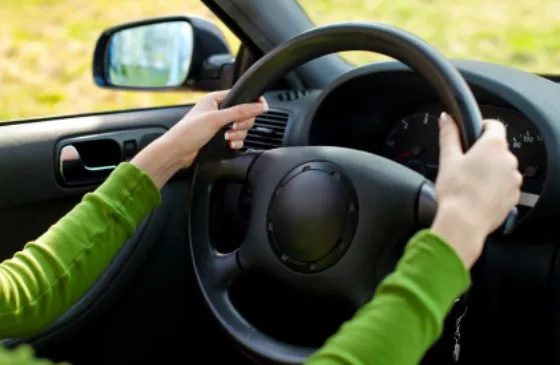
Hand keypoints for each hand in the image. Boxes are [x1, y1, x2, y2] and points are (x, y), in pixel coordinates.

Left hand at [160, 90, 268, 166]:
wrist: (177, 152)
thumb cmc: (188, 132)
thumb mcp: (216, 119)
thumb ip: (239, 111)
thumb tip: (258, 106)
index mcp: (215, 99)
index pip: (240, 96)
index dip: (251, 103)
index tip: (260, 108)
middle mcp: (218, 111)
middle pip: (244, 114)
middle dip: (242, 123)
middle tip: (234, 127)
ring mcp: (220, 125)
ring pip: (241, 128)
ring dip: (238, 135)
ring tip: (227, 138)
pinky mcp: (220, 138)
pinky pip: (237, 138)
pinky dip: (236, 142)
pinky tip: (229, 144)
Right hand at [431, 112, 521, 267]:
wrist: (464, 222)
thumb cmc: (456, 191)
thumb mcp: (447, 158)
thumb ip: (448, 134)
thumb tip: (446, 119)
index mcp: (493, 145)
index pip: (494, 125)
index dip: (481, 127)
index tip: (471, 135)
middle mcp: (509, 160)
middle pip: (496, 149)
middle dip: (482, 154)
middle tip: (463, 165)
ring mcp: (513, 179)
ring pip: (501, 168)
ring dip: (489, 171)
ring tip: (469, 183)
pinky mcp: (514, 196)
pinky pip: (504, 186)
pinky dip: (493, 187)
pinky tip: (477, 195)